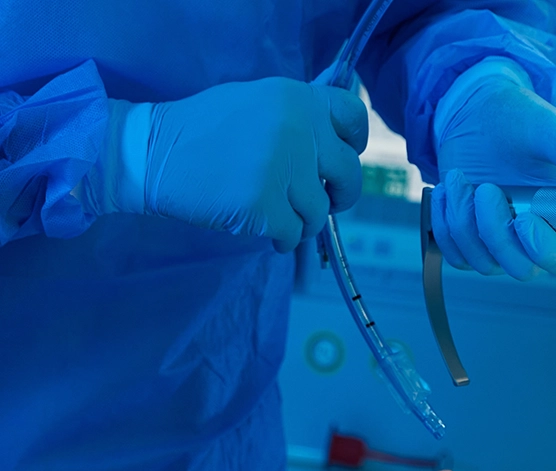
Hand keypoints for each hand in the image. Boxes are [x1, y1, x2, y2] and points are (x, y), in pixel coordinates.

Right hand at [144, 78, 367, 252]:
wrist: (151, 151)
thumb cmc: (205, 131)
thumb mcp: (258, 104)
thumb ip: (299, 120)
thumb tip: (336, 150)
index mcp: (297, 98)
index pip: (354, 116)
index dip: (354, 144)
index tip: (340, 161)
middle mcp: (297, 129)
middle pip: (348, 175)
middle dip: (339, 196)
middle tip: (321, 203)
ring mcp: (281, 168)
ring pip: (319, 212)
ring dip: (303, 221)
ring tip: (276, 214)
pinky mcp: (264, 205)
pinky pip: (293, 234)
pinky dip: (283, 238)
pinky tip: (264, 229)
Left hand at [432, 60, 555, 281]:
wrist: (477, 112)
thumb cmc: (521, 119)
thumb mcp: (551, 130)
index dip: (549, 254)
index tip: (525, 220)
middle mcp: (541, 243)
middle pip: (522, 269)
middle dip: (497, 232)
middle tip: (486, 189)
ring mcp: (505, 247)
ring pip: (484, 263)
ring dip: (465, 222)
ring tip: (459, 179)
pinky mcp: (473, 244)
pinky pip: (457, 255)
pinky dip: (445, 224)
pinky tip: (447, 190)